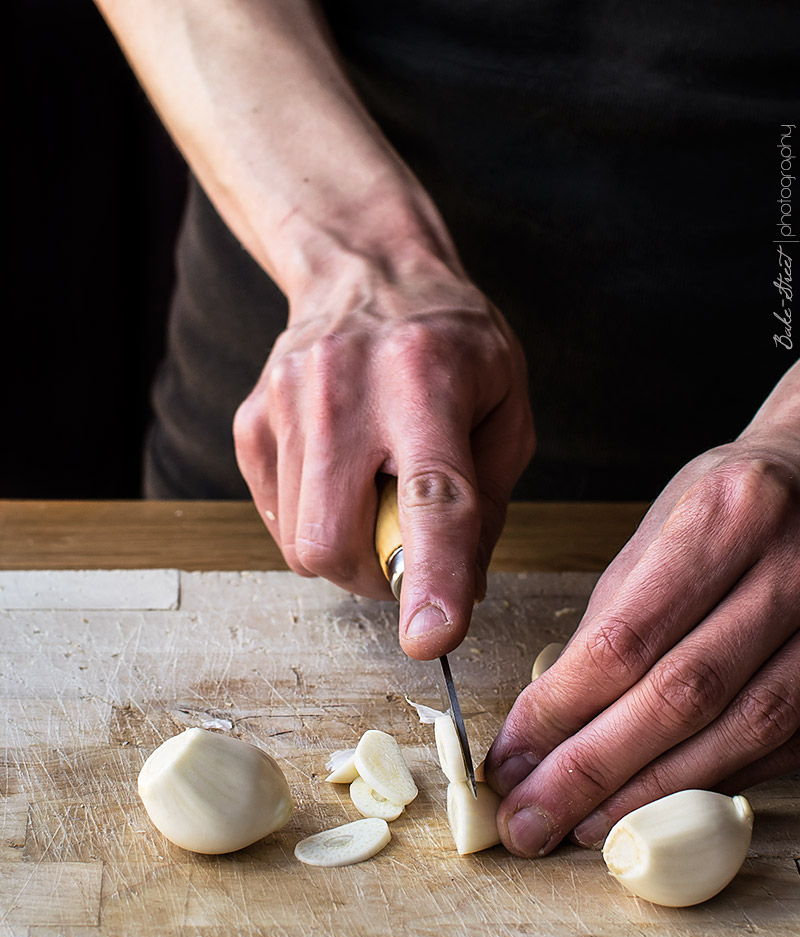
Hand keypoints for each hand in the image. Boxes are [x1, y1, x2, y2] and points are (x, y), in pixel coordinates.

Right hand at [234, 255, 533, 659]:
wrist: (364, 270)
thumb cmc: (450, 344)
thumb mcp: (505, 407)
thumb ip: (488, 502)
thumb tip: (459, 589)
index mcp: (426, 380)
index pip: (430, 496)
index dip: (431, 576)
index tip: (431, 638)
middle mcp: (343, 389)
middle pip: (334, 539)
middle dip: (372, 579)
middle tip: (403, 556)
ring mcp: (285, 403)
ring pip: (300, 543)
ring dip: (347, 553)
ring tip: (373, 498)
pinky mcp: (251, 422)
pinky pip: (276, 520)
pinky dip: (313, 524)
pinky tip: (339, 480)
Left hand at [485, 373, 799, 856]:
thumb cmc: (728, 506)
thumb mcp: (658, 530)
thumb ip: (612, 619)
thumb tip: (549, 721)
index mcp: (726, 517)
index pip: (626, 637)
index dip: (559, 710)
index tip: (509, 758)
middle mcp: (789, 572)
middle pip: (680, 695)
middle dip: (592, 771)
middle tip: (530, 819)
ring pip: (737, 733)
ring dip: (650, 793)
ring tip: (583, 827)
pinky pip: (776, 749)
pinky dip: (708, 783)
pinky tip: (656, 805)